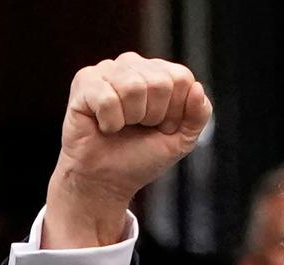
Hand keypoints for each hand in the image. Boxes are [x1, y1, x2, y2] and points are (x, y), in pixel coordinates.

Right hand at [43, 52, 211, 248]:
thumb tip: (197, 88)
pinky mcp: (84, 81)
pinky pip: (107, 98)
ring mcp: (107, 70)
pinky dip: (110, 122)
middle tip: (139, 128)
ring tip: (122, 125)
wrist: (107, 179)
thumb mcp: (181, 140)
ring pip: (133, 87)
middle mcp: (133, 65)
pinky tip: (104, 125)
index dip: (175, 111)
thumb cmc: (142, 157)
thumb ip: (198, 115)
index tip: (162, 126)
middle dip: (153, 116)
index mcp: (160, 73)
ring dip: (130, 118)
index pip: (182, 78)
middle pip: (159, 82)